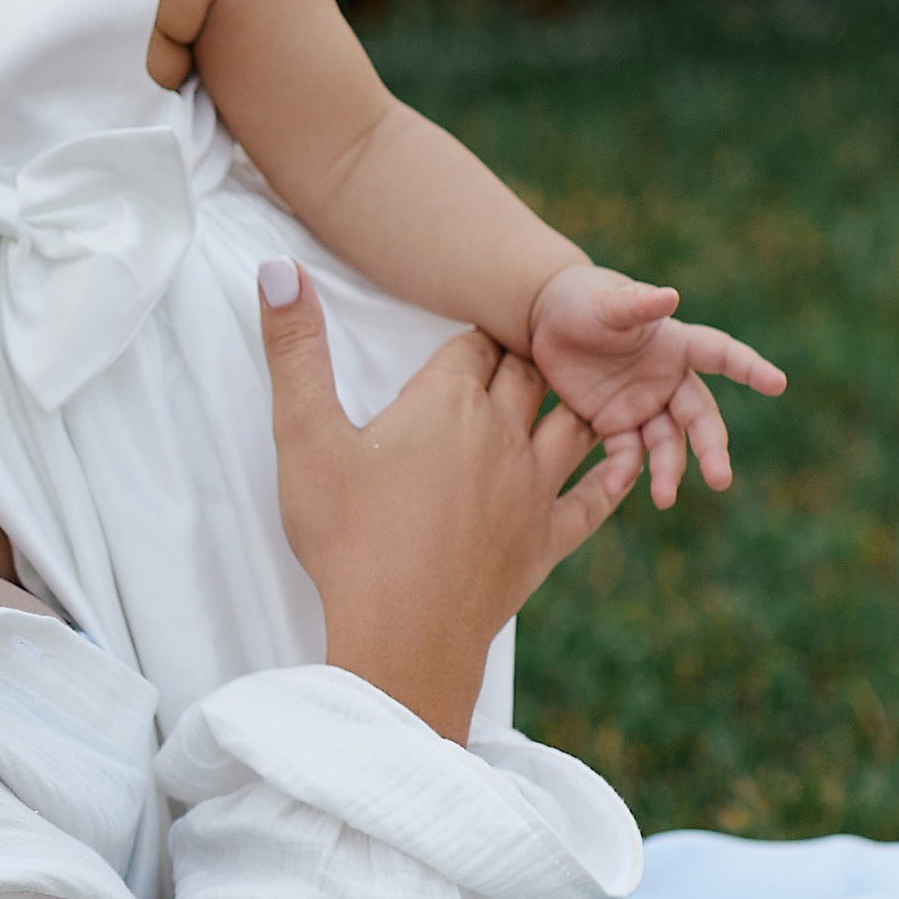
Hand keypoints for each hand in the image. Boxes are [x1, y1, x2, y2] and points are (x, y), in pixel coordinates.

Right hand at [261, 258, 639, 734]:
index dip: (469, 335)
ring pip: (572, 423)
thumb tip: (277, 265)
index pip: (472, 344)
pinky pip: (593, 501)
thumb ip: (294, 348)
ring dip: (573, 401)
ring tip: (574, 386)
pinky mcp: (547, 542)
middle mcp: (502, 434)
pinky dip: (609, 478)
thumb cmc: (347, 534)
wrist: (401, 632)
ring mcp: (533, 489)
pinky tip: (620, 465)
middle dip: (521, 355)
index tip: (468, 329)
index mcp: (447, 402)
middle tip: (521, 343)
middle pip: (526, 374)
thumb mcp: (302, 434)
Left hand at [525, 264, 786, 508]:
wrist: (544, 321)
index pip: (720, 355)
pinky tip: (615, 487)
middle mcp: (668, 380)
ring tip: (664, 498)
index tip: (777, 384)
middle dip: (711, 447)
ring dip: (668, 470)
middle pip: (699, 417)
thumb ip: (637, 304)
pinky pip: (626, 453)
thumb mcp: (606, 301)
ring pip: (666, 444)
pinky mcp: (614, 425)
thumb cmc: (583, 300)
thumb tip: (670, 297)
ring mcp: (644, 405)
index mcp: (676, 344)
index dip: (749, 368)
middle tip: (720, 479)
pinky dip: (623, 471)